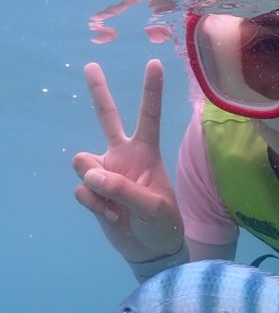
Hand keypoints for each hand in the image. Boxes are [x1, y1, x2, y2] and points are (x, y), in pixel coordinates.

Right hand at [73, 60, 183, 262]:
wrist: (150, 248)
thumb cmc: (162, 223)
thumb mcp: (153, 207)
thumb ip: (124, 189)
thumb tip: (91, 174)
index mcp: (147, 153)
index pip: (149, 117)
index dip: (151, 91)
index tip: (154, 63)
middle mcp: (123, 156)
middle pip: (107, 119)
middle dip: (100, 92)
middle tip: (91, 66)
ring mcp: (106, 172)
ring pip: (83, 161)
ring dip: (98, 184)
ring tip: (117, 205)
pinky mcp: (91, 191)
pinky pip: (82, 190)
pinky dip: (96, 206)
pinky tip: (112, 216)